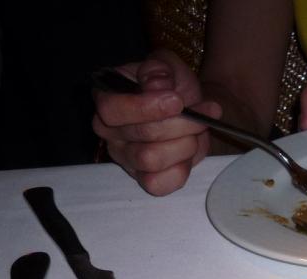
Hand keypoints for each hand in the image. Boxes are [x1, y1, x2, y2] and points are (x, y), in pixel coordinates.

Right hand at [91, 49, 220, 196]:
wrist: (195, 113)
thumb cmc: (174, 89)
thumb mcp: (168, 66)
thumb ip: (159, 69)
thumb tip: (156, 84)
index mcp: (106, 97)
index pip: (111, 108)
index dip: (145, 107)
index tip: (177, 101)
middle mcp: (108, 129)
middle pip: (141, 135)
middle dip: (179, 125)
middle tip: (200, 116)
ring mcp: (124, 157)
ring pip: (151, 160)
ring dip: (183, 145)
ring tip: (194, 134)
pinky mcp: (142, 179)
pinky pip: (157, 184)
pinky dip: (180, 170)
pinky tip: (188, 155)